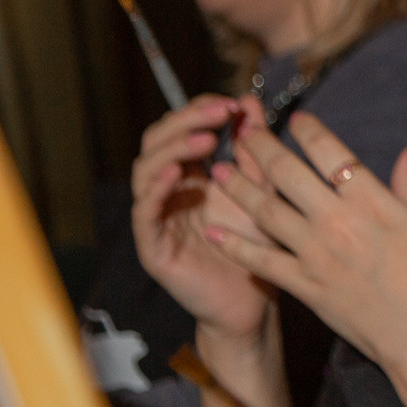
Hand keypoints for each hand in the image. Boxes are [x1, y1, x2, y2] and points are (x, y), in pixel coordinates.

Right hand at [130, 95, 275, 338]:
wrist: (253, 302)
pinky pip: (144, 212)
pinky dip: (156, 189)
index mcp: (192, 174)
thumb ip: (255, 152)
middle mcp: (168, 191)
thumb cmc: (257, 247)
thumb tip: (249, 104)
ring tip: (205, 139)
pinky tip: (177, 174)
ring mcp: (157, 217)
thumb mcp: (262, 191)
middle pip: (158, 142)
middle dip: (186, 121)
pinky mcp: (152, 246)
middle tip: (219, 114)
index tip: (233, 103)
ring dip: (173, 149)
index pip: (181, 129)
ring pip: (145, 171)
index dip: (201, 111)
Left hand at [207, 113, 406, 376]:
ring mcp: (317, 254)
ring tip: (221, 171)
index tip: (296, 120)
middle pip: (289, 175)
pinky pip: (263, 261)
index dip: (310, 131)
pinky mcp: (305, 285)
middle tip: (244, 133)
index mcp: (373, 201)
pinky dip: (238, 246)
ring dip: (239, 189)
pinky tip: (217, 232)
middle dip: (262, 149)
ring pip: (267, 211)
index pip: (332, 153)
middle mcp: (338, 221)